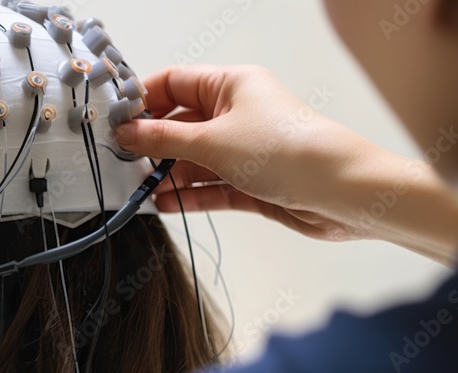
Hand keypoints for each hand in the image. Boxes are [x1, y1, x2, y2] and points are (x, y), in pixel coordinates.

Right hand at [116, 64, 387, 242]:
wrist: (341, 194)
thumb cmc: (290, 152)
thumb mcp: (212, 141)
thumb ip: (164, 139)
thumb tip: (128, 132)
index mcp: (232, 85)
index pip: (175, 83)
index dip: (144, 100)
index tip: (116, 121)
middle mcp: (238, 114)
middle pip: (181, 124)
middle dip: (153, 144)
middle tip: (124, 161)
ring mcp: (244, 150)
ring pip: (193, 159)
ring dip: (168, 174)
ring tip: (140, 189)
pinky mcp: (251, 183)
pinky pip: (209, 186)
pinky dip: (188, 195)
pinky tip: (165, 203)